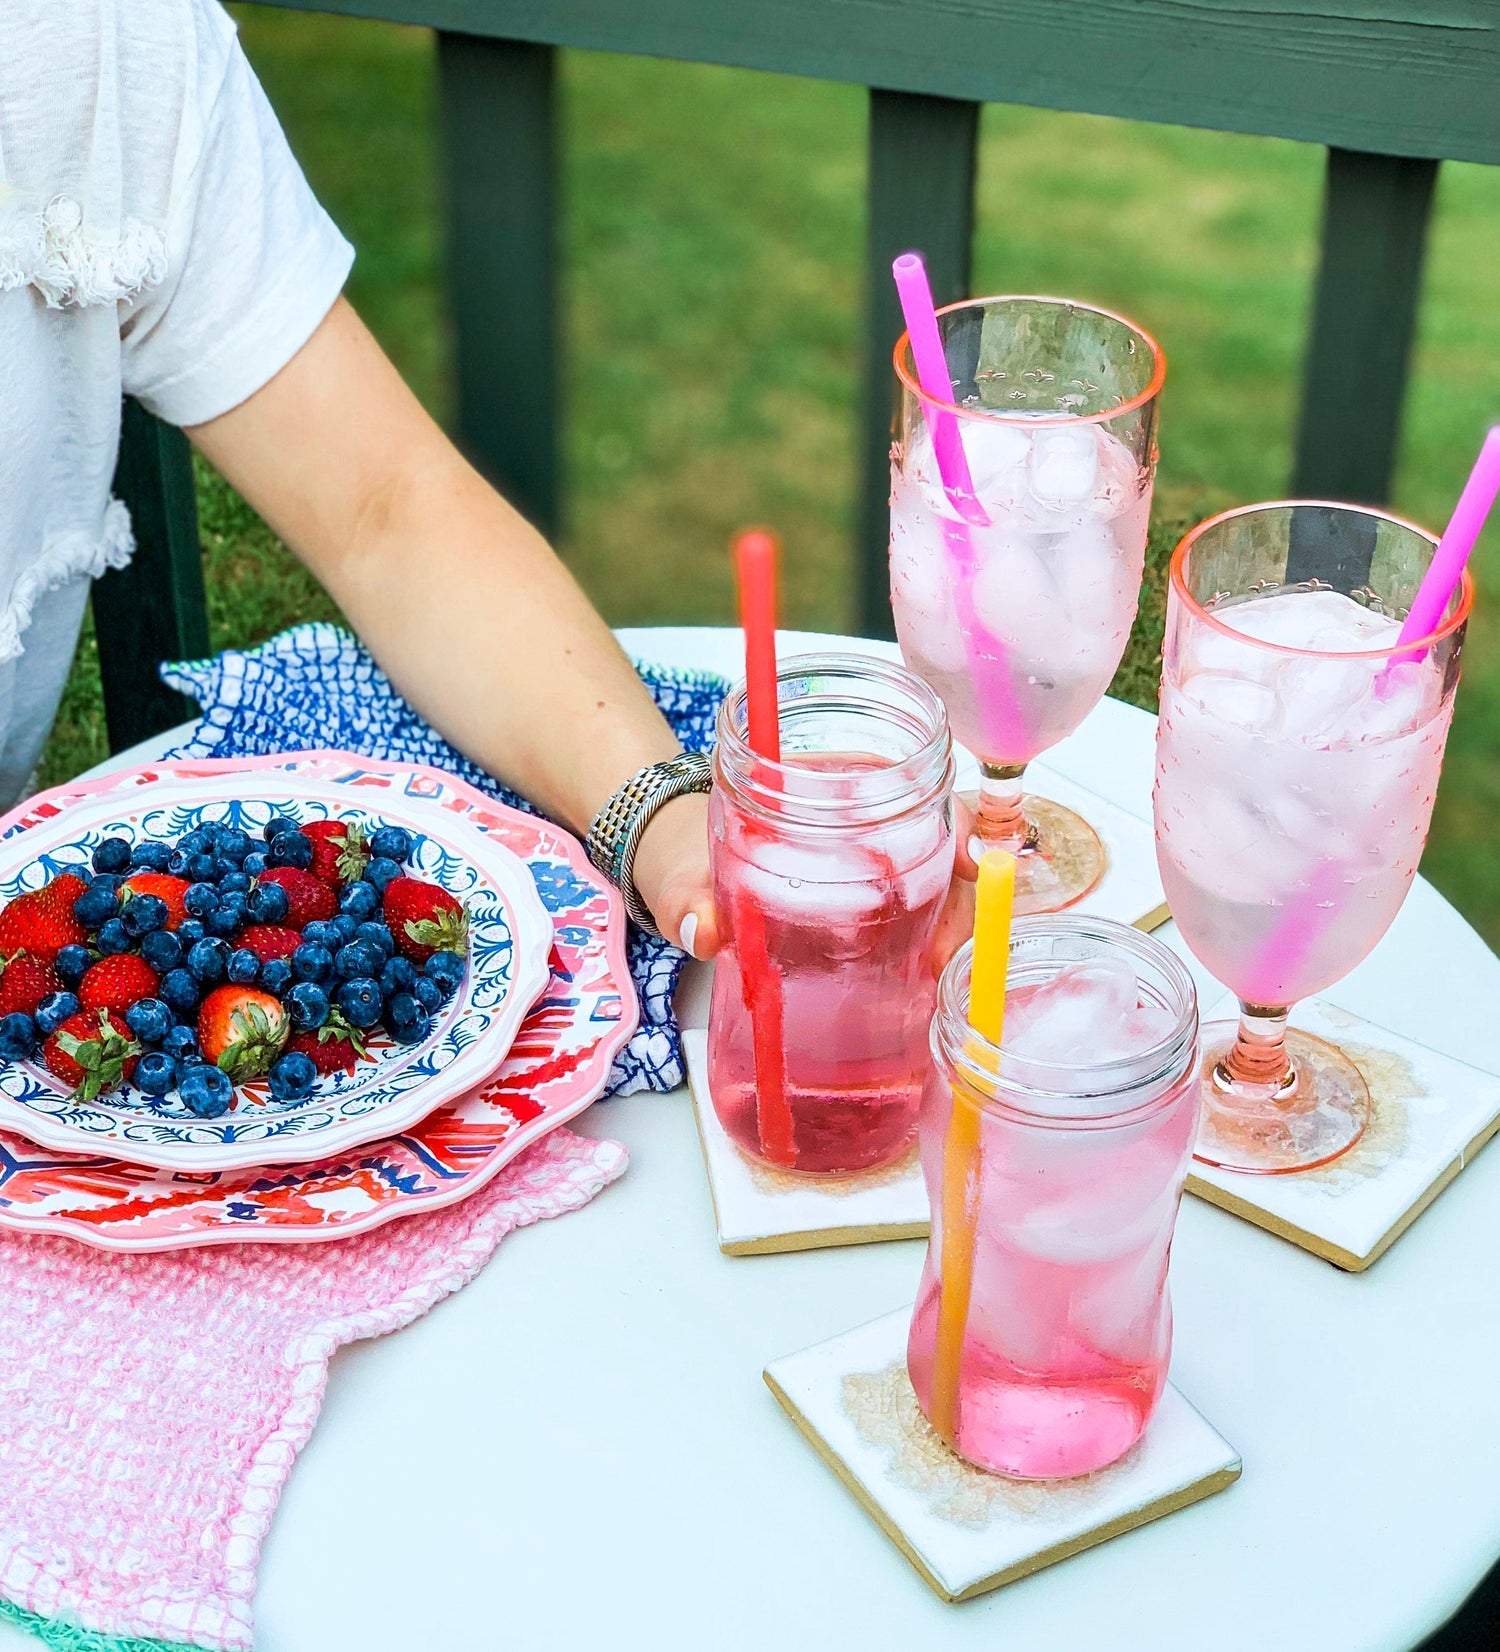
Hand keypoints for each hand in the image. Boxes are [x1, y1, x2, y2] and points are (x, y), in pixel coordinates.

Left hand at [632, 792, 978, 967]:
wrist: (678, 880)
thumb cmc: (687, 855)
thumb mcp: (684, 872)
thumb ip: (688, 897)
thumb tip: (701, 928)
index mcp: (828, 786)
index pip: (916, 784)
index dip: (956, 818)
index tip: (970, 860)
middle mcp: (861, 824)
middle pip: (942, 843)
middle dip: (963, 893)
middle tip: (945, 950)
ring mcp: (870, 871)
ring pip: (939, 886)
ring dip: (954, 925)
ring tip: (938, 971)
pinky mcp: (865, 916)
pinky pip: (916, 922)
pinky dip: (933, 946)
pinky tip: (929, 976)